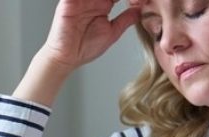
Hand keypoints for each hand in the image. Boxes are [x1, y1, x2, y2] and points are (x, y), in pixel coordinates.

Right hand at [14, 0, 140, 105]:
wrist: (66, 58)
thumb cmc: (84, 48)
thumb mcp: (112, 33)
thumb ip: (125, 20)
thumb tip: (140, 11)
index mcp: (104, 4)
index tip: (141, 1)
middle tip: (135, 0)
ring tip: (115, 0)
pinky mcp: (69, 1)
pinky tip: (104, 2)